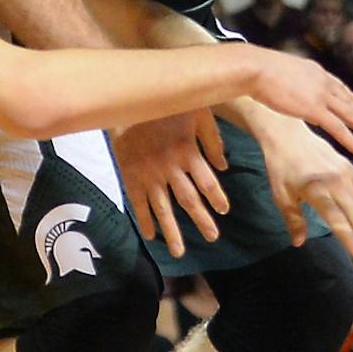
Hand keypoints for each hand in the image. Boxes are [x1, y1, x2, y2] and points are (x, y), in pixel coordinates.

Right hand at [111, 110, 230, 258]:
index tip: (223, 210)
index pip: (207, 182)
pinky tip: (151, 236)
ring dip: (172, 232)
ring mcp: (149, 175)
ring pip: (163, 208)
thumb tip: (224, 167)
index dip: (217, 198)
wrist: (128, 99)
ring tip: (179, 252)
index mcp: (187, 152)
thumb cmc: (166, 103)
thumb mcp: (197, 112)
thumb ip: (211, 140)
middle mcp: (170, 168)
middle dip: (201, 221)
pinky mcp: (131, 176)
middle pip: (189, 200)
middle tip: (212, 237)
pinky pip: (138, 203)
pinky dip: (145, 220)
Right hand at [240, 48, 352, 156]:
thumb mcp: (276, 70)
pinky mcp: (315, 109)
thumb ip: (285, 79)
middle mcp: (322, 81)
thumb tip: (278, 84)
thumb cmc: (255, 68)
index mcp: (314, 70)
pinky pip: (338, 127)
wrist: (255, 68)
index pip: (336, 85)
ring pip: (348, 114)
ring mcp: (320, 95)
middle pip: (346, 100)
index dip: (348, 96)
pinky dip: (351, 139)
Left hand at [248, 119, 352, 260]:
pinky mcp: (349, 167)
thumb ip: (293, 220)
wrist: (288, 135)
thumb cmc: (281, 168)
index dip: (348, 237)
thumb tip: (299, 243)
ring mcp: (344, 173)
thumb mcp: (281, 196)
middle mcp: (333, 181)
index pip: (336, 218)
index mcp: (315, 189)